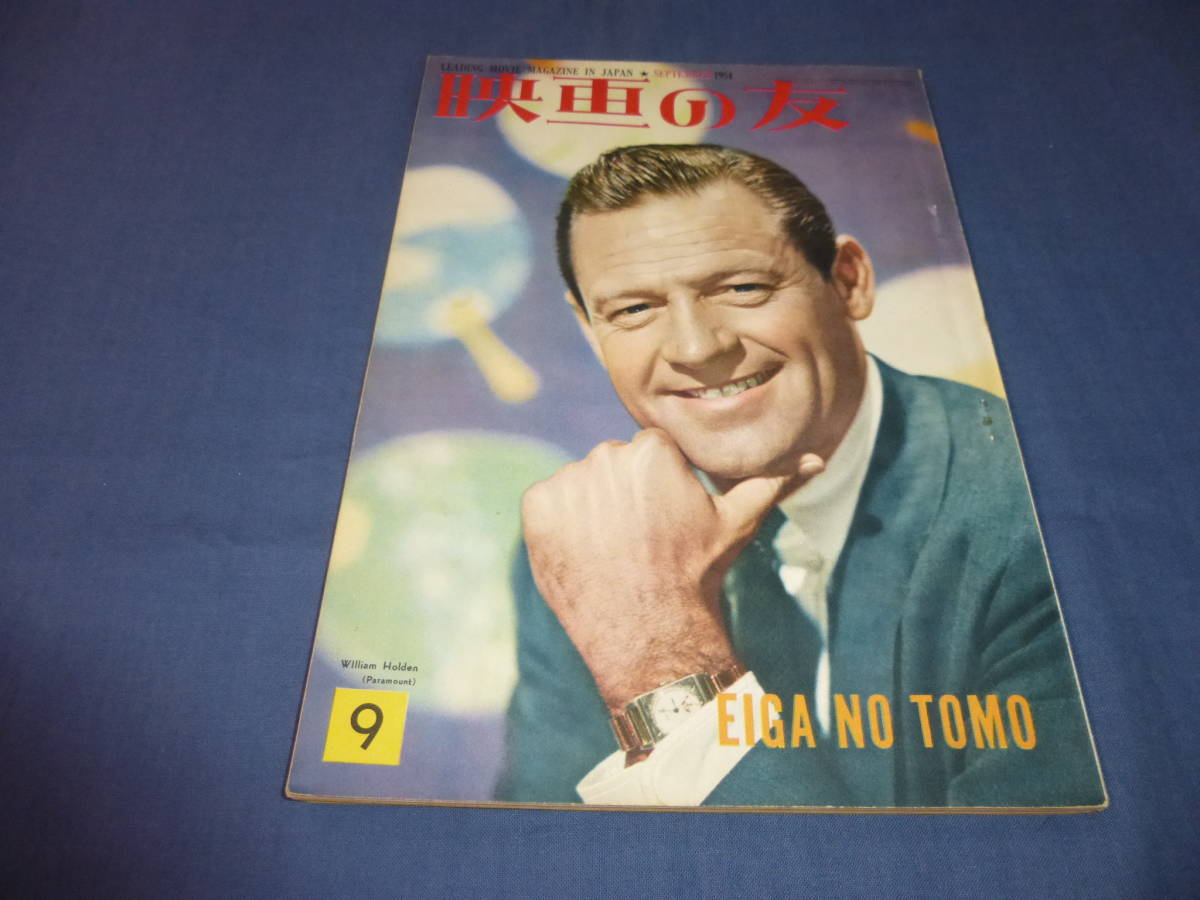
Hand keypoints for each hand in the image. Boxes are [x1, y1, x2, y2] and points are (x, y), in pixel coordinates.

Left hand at [521, 427, 823, 710]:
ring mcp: (566, 483)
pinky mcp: (536, 510)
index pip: (648, 452)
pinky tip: (587, 554)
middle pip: (613, 465)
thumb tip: (816, 458)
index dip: (658, 487)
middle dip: (624, 494)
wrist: (650, 632)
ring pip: (580, 485)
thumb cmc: (697, 572)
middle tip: (641, 539)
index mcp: (650, 449)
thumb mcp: (737, 523)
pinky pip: (548, 505)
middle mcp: (603, 456)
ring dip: (591, 509)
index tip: (664, 520)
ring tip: (614, 550)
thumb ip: (771, 481)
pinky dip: (560, 526)